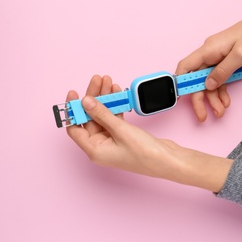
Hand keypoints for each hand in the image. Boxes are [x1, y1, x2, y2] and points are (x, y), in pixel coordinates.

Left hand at [66, 75, 232, 191]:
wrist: (168, 160)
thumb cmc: (145, 153)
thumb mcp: (121, 131)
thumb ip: (102, 114)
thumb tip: (85, 101)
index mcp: (95, 151)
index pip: (75, 129)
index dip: (73, 110)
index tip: (74, 93)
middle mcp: (101, 147)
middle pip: (90, 118)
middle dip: (93, 98)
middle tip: (97, 80)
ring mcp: (112, 141)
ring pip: (103, 115)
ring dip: (105, 99)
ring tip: (108, 82)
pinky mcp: (123, 136)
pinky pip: (114, 117)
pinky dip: (115, 105)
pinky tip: (117, 93)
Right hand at [175, 11, 241, 120]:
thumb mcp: (241, 55)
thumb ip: (223, 71)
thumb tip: (207, 85)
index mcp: (208, 50)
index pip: (186, 67)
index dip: (180, 83)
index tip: (179, 98)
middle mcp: (210, 54)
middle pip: (197, 79)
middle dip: (199, 98)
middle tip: (203, 116)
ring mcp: (218, 57)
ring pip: (209, 81)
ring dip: (213, 98)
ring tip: (220, 111)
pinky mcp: (227, 60)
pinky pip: (220, 78)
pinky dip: (221, 90)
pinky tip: (226, 101)